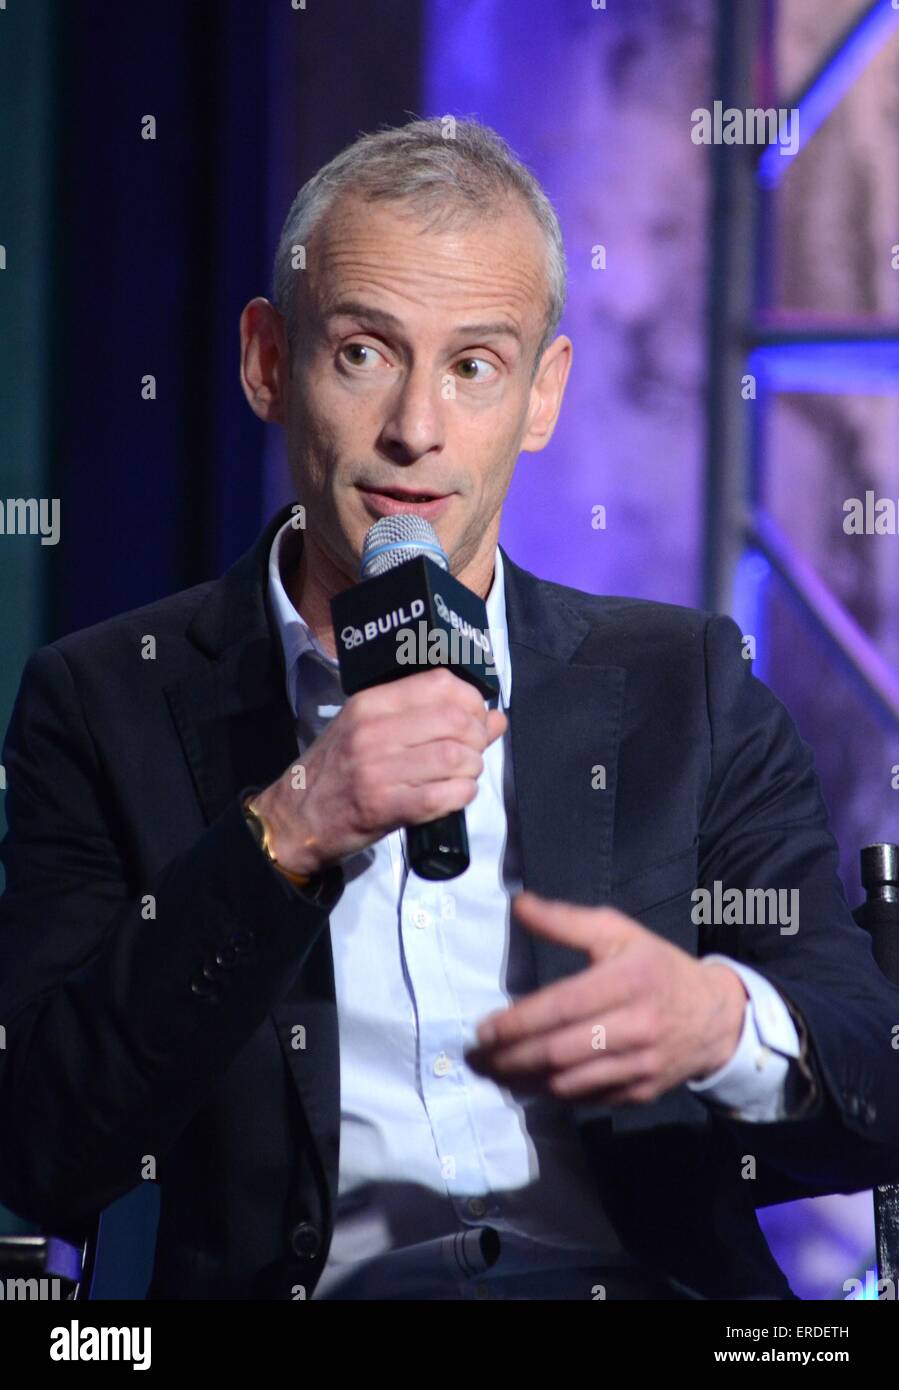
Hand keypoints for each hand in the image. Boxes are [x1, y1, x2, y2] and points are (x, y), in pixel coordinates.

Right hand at [250, 667, 506, 875]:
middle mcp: (372, 730)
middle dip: (477, 738)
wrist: (295, 818)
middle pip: (454, 721)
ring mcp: (376, 769)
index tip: (476, 717)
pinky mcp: (382, 806)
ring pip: (453, 758)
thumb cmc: (338, 769)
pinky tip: (456, 795)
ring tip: (464, 775)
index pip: (439, 683)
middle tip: (473, 752)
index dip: (471, 700)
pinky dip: (461, 796)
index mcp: (370, 703)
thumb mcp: (372, 730)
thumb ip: (430, 718)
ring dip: (472, 769)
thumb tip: (495, 717)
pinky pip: (441, 796)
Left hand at [465, 890, 747, 1104]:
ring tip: (494, 1072)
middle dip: (512, 1056)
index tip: (484, 1028)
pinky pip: (588, 1099)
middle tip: (477, 1056)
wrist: (716, 1017)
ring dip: (525, 1081)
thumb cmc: (657, 967)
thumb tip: (518, 905)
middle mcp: (638, 1026)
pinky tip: (529, 1084)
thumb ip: (566, 921)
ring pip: (570, 1082)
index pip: (563, 1005)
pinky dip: (554, 1094)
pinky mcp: (642, 1092)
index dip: (519, 1021)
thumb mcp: (619, 932)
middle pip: (561, 1050)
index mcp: (630, 980)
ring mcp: (642, 1065)